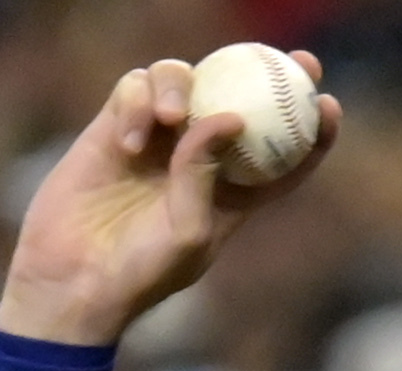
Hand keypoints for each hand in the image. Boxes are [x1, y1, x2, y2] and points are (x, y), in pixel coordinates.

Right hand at [0, 54, 337, 349]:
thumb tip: (230, 116)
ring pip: (183, 81)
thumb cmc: (140, 271)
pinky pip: (134, 88)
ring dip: (180, 85)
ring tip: (168, 117)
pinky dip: (136, 102)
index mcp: (232, 193)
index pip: (282, 155)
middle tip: (289, 59)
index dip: (309, 128)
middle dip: (267, 73)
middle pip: (239, 100)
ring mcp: (156, 140)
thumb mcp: (188, 232)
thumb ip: (206, 173)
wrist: (75, 281)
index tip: (327, 104)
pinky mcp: (115, 128)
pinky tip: (128, 140)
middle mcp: (197, 160)